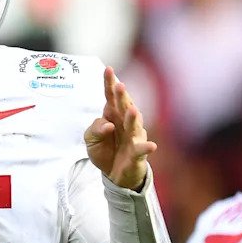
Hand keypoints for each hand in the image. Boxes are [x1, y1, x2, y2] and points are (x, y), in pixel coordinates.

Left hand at [85, 67, 155, 190]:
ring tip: (132, 110)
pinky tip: (151, 145)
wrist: (114, 173)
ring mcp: (133, 137)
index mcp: (112, 115)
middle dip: (122, 96)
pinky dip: (146, 147)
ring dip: (133, 118)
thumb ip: (94, 129)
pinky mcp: (138, 153)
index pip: (110, 97)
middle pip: (124, 107)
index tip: (108, 69)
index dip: (109, 84)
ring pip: (134, 125)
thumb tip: (107, 124)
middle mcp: (125, 122)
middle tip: (119, 85)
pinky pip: (142, 150)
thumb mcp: (90, 139)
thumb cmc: (104, 150)